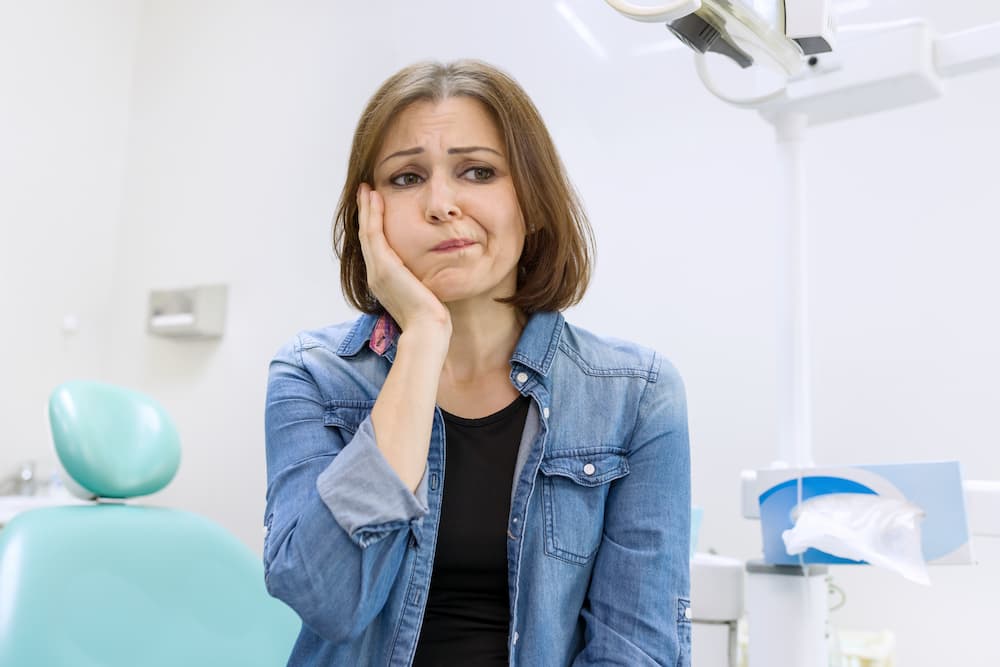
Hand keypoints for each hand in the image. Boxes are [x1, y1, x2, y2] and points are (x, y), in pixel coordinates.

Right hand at [357, 183, 451, 337]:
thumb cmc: (430, 317)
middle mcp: (375, 275)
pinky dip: (373, 215)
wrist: (427, 329)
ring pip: (367, 232)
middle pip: (366, 237)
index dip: (373, 226)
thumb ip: (420, 279)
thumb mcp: (423, 293)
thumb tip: (428, 272)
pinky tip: (375, 198)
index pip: (375, 248)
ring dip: (367, 208)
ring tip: (367, 190)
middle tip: (365, 192)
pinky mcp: (384, 267)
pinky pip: (374, 234)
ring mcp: (377, 271)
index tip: (374, 207)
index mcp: (383, 281)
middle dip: (366, 213)